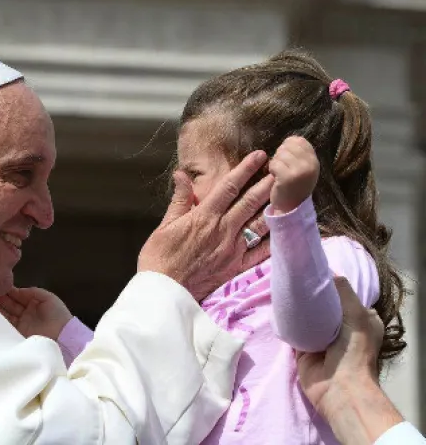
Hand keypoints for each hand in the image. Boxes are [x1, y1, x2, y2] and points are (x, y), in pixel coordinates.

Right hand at [0, 287, 72, 339]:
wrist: (63, 337)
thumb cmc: (58, 315)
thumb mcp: (48, 298)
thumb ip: (32, 292)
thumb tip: (15, 290)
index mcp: (32, 303)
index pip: (16, 295)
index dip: (6, 291)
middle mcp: (24, 313)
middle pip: (8, 304)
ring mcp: (20, 324)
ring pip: (5, 314)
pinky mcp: (17, 334)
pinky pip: (5, 326)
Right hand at [138, 150, 272, 299]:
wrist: (164, 291)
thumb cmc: (159, 257)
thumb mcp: (165, 224)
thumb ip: (179, 199)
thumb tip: (181, 174)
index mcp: (204, 216)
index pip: (229, 187)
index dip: (246, 169)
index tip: (259, 156)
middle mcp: (222, 229)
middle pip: (250, 201)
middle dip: (267, 183)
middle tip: (281, 169)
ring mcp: (232, 249)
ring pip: (258, 223)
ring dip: (273, 207)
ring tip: (286, 194)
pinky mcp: (236, 267)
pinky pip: (260, 253)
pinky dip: (273, 241)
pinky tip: (283, 231)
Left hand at [268, 136, 319, 213]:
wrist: (291, 208)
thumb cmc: (293, 186)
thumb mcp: (303, 167)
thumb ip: (299, 153)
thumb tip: (288, 139)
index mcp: (314, 159)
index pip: (298, 140)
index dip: (287, 148)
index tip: (287, 161)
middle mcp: (310, 163)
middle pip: (287, 145)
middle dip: (280, 155)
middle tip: (283, 170)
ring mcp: (300, 170)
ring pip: (279, 154)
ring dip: (275, 163)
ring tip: (280, 175)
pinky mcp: (288, 177)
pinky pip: (274, 163)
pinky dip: (271, 170)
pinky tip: (276, 179)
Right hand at [296, 277, 383, 418]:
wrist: (339, 387)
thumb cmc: (353, 349)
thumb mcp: (356, 313)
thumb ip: (342, 291)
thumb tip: (327, 272)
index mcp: (361, 319)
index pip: (345, 296)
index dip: (332, 285)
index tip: (315, 271)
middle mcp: (342, 328)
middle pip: (324, 305)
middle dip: (312, 294)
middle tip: (296, 278)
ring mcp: (321, 339)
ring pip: (307, 317)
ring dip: (298, 308)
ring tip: (284, 288)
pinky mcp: (303, 349)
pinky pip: (293, 330)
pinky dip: (287, 322)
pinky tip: (279, 308)